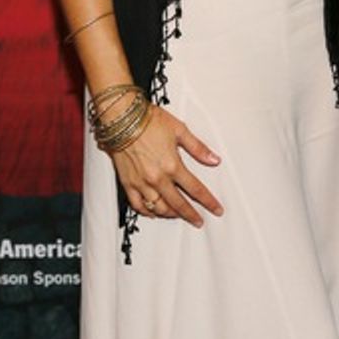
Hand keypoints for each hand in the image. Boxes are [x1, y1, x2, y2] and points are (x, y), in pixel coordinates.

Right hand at [108, 105, 222, 226]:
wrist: (121, 117)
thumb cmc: (149, 120)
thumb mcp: (179, 130)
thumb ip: (198, 148)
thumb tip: (214, 160)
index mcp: (173, 165)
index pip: (196, 190)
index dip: (209, 202)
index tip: (217, 210)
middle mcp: (158, 178)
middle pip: (179, 204)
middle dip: (191, 215)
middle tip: (199, 221)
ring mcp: (141, 183)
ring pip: (159, 208)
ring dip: (171, 214)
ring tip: (178, 215)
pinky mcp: (127, 183)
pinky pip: (138, 205)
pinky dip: (147, 212)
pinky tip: (153, 213)